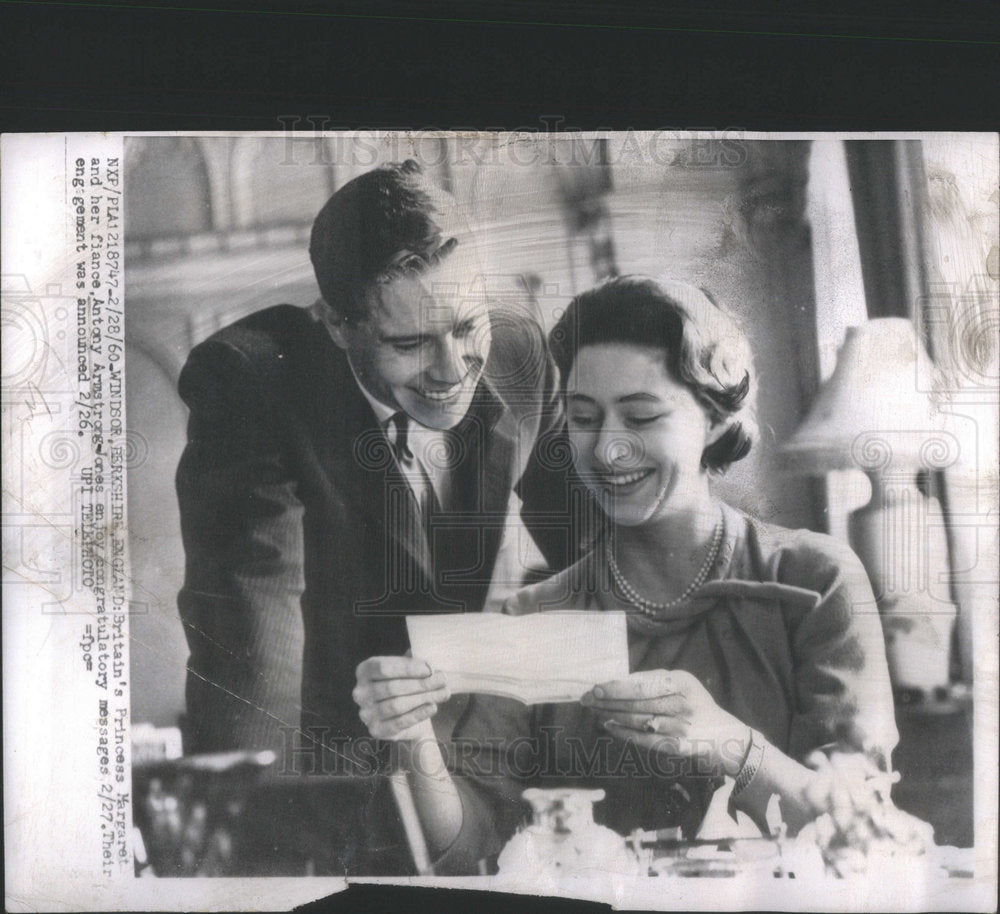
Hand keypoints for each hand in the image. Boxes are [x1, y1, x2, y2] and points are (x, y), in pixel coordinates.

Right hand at [353, 656, 450, 740]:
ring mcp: (366, 713)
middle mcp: (360, 692)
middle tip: (443, 680)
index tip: (430, 668)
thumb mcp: (405, 668)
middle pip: (392, 687)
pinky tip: (432, 707)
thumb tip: (426, 660)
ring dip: (423, 698)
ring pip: (397, 705)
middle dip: (421, 683)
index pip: (383, 668)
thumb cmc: (404, 683)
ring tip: (443, 693)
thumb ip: (412, 661)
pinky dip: (418, 714)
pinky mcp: (376, 730)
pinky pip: (399, 723)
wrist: (402, 713)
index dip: (408, 668)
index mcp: (364, 671)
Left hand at [581, 669, 749, 775]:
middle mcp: (681, 705)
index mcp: (681, 683)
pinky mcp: (674, 747)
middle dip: (607, 701)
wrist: (722, 734)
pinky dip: (622, 733)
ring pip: (637, 721)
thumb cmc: (693, 702)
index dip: (616, 688)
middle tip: (587, 699)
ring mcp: (678, 728)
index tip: (596, 688)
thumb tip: (618, 682)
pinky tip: (608, 726)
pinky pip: (642, 739)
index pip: (642, 686)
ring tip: (595, 710)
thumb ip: (652, 679)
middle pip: (636, 704)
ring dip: (611, 716)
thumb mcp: (680, 681)